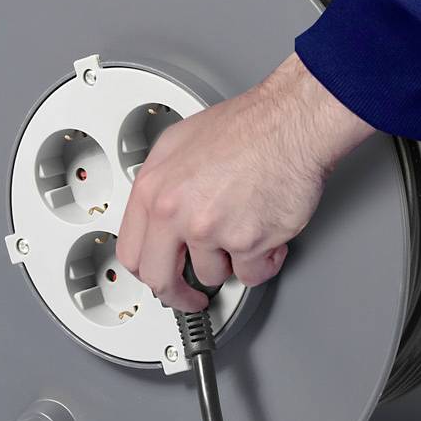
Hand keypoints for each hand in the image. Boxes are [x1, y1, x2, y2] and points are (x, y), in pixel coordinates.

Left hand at [116, 54, 375, 311]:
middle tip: (193, 297)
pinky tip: (267, 235)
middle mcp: (174, 211)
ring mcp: (209, 229)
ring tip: (245, 229)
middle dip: (179, 295)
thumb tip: (160, 217)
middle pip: (161, 279)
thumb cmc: (247, 127)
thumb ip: (164, 186)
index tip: (161, 280)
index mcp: (152, 188)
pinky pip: (252, 273)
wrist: (289, 123)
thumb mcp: (180, 146)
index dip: (148, 273)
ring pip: (213, 275)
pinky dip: (263, 261)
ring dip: (231, 262)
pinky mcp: (246, 243)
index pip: (131, 252)